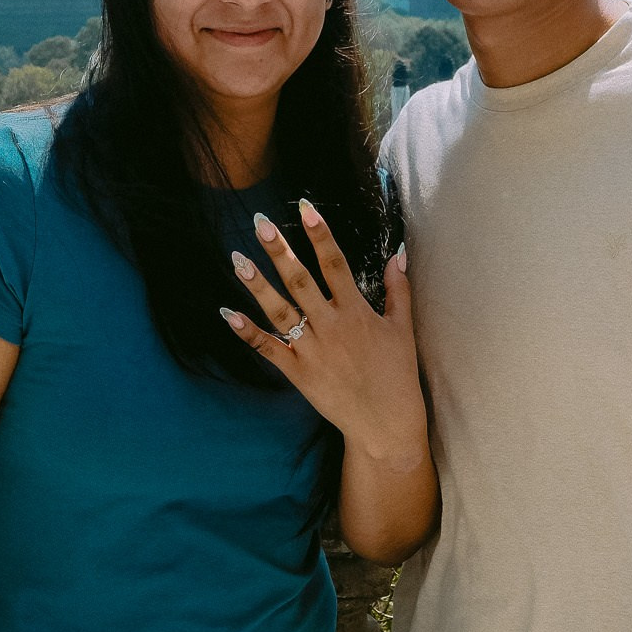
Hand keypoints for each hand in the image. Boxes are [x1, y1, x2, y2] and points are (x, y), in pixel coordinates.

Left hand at [220, 199, 425, 465]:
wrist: (385, 424)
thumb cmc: (397, 374)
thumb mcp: (403, 328)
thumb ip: (397, 289)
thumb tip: (397, 254)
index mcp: (357, 312)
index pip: (336, 264)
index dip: (320, 235)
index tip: (305, 208)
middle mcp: (331, 327)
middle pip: (301, 282)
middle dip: (280, 251)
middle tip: (260, 223)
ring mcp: (312, 350)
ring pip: (280, 312)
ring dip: (257, 286)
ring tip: (237, 258)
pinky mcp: (298, 374)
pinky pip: (269, 350)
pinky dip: (248, 333)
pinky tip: (228, 314)